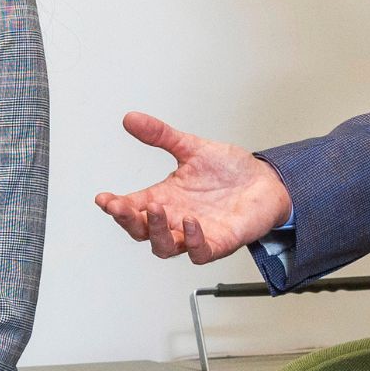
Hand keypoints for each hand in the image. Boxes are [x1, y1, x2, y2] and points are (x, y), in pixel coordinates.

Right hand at [95, 112, 291, 262]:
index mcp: (166, 198)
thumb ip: (161, 135)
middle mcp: (176, 219)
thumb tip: (131, 118)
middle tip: (120, 206)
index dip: (115, 205)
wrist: (267, 181)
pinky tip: (191, 222)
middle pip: (141, 231)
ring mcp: (196, 233)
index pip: (133, 206)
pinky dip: (193, 241)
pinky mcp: (220, 242)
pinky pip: (200, 252)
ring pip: (165, 246)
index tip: (103, 198)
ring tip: (156, 209)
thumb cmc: (230, 170)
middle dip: (128, 220)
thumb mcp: (191, 147)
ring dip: (156, 231)